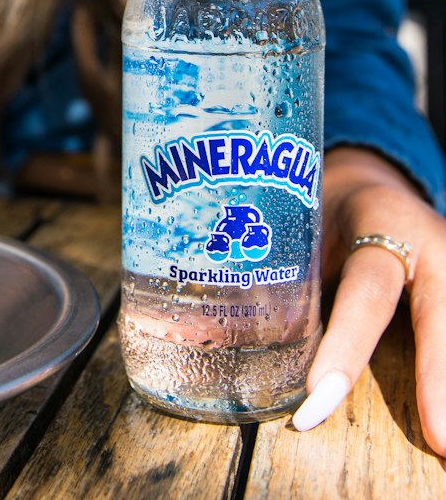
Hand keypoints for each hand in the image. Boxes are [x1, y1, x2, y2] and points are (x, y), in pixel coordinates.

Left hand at [292, 146, 445, 454]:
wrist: (371, 184)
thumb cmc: (324, 210)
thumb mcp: (305, 227)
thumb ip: (284, 274)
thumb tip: (206, 333)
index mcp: (381, 223)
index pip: (365, 292)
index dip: (346, 347)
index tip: (322, 396)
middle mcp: (430, 245)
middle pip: (439, 316)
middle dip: (438, 381)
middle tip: (441, 444)